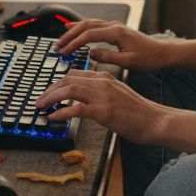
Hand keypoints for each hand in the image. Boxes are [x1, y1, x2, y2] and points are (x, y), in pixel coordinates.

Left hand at [33, 69, 164, 143]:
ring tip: (41, 107)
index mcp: (105, 77)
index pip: (74, 74)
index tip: (48, 92)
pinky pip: (75, 109)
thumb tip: (83, 102)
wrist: (155, 120)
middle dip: (49, 90)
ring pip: (68, 90)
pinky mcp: (103, 112)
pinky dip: (61, 113)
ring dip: (50, 98)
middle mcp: (102, 83)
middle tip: (39, 100)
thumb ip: (101, 93)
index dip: (57, 83)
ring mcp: (102, 97)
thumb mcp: (118, 95)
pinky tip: (53, 117)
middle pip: (67, 79)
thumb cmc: (139, 112)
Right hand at [52, 19, 177, 70]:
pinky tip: (74, 29)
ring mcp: (114, 26)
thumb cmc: (149, 58)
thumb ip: (108, 57)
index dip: (74, 44)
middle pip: (85, 26)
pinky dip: (81, 27)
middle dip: (69, 36)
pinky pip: (94, 25)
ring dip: (73, 31)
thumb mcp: (129, 62)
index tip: (64, 52)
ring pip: (88, 23)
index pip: (89, 36)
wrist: (163, 52)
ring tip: (61, 40)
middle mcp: (114, 26)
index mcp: (116, 33)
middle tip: (57, 47)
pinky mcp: (115, 29)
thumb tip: (91, 53)